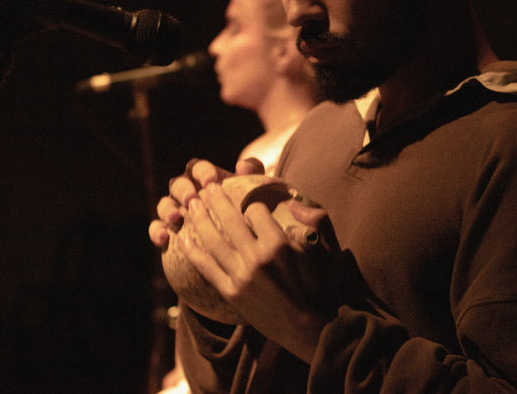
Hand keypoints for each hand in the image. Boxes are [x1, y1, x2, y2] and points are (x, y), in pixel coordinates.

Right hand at [147, 157, 264, 248]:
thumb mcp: (254, 189)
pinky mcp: (169, 231)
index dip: (201, 171)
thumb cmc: (247, 208)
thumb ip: (252, 172)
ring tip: (176, 218)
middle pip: (177, 184)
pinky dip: (157, 232)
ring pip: (164, 205)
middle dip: (183, 189)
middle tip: (192, 198)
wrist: (241, 240)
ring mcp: (176, 211)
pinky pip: (156, 229)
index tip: (212, 181)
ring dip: (167, 209)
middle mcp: (187, 192)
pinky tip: (165, 239)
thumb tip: (241, 167)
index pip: (196, 167)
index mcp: (203, 178)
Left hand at [180, 184, 336, 361]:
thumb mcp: (331, 249)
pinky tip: (185, 238)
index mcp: (279, 244)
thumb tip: (294, 201)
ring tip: (192, 204)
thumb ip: (318, 218)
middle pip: (229, 220)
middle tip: (207, 186)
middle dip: (216, 199)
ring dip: (200, 219)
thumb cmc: (324, 287)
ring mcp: (241, 277)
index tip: (251, 203)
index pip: (255, 210)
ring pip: (213, 241)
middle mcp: (257, 258)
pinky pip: (206, 269)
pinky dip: (194, 252)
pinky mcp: (231, 294)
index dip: (252, 202)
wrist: (312, 330)